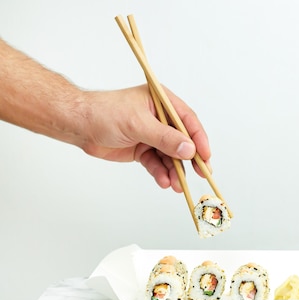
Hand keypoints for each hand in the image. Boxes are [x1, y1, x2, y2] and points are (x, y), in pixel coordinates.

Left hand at [79, 85, 210, 191]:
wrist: (78, 125)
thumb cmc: (104, 113)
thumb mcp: (138, 124)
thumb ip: (165, 138)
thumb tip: (188, 149)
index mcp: (162, 102)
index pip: (188, 121)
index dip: (199, 138)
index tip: (205, 155)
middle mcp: (160, 118)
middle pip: (183, 140)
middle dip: (190, 158)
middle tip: (200, 173)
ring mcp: (152, 135)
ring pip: (170, 155)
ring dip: (175, 170)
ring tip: (177, 184)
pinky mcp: (143, 149)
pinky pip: (157, 163)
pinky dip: (161, 173)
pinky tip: (163, 181)